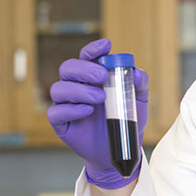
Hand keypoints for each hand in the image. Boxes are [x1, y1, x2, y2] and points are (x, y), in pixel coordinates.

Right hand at [47, 38, 148, 188]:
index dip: (93, 49)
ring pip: (59, 89)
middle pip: (68, 68)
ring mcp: (67, 105)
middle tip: (102, 76)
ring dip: (79, 90)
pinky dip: (71, 109)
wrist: (121, 149)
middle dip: (83, 69)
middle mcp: (77, 88)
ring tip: (100, 98)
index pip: (87, 57)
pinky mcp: (61, 124)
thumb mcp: (138, 101)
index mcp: (93, 78)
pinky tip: (88, 110)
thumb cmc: (127, 121)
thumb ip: (139, 84)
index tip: (106, 45)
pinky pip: (56, 112)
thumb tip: (136, 72)